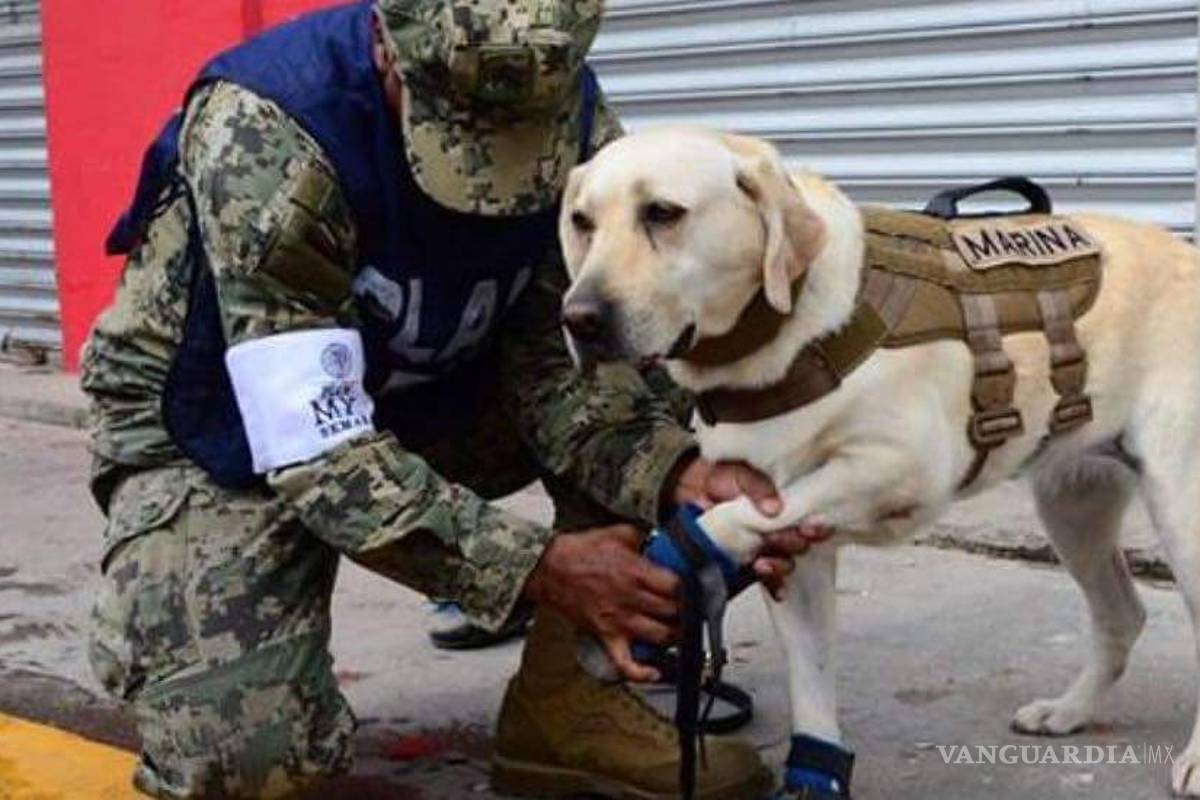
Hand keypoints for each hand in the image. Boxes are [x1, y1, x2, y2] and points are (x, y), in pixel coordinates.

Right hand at [524, 525, 679, 682]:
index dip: (692, 589)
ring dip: (675, 637)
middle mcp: (630, 599)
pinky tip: (655, 672)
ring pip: (660, 637)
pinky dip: (642, 673)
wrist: (549, 568)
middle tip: (693, 611)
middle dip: (688, 613)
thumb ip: (644, 537)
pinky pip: (626, 663)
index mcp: (636, 573)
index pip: (677, 586)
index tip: (696, 589)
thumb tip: (660, 540)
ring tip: (681, 632)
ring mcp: (619, 621)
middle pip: (674, 613)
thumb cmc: (579, 552)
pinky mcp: (606, 636)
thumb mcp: (618, 532)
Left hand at [671, 456, 833, 598]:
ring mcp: (765, 546)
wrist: (694, 488)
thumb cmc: (724, 477)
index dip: (814, 527)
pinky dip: (775, 586)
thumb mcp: (742, 473)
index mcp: (785, 505)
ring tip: (763, 563)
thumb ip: (759, 487)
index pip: (809, 519)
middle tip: (777, 539)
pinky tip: (776, 590)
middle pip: (799, 544)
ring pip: (785, 562)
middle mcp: (780, 527)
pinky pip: (769, 579)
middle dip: (792, 544)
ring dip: (779, 566)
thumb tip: (774, 507)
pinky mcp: (750, 561)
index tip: (808, 529)